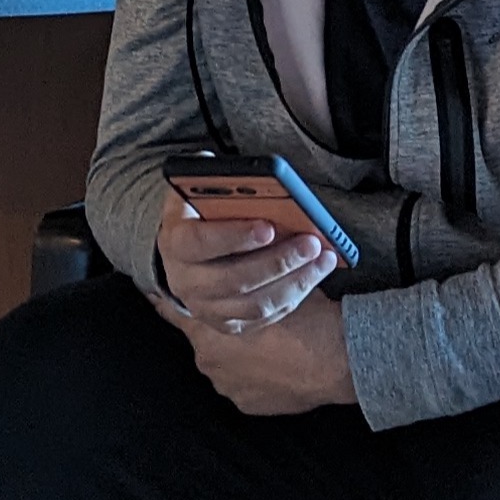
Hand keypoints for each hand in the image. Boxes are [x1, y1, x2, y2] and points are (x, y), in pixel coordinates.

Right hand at [155, 199, 338, 330]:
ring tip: (323, 257)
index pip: (200, 243)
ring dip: (295, 280)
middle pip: (234, 279)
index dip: (234, 236)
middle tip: (311, 242)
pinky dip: (296, 295)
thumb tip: (245, 175)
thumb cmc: (199, 215)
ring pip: (256, 303)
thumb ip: (214, 182)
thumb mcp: (197, 192)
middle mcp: (186, 282)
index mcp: (175, 243)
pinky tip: (316, 272)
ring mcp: (208, 308)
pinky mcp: (230, 324)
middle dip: (278, 261)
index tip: (269, 226)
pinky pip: (267, 316)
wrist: (186, 255)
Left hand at [168, 292, 357, 415]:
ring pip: (225, 364)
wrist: (335, 358)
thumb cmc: (304, 317)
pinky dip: (254, 375)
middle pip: (203, 339)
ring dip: (237, 354)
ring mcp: (227, 386)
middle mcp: (209, 360)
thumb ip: (247, 282)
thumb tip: (244, 268)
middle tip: (239, 319)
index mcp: (208, 329)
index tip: (152, 296)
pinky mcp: (247, 404)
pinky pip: (244, 385)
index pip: (172, 312)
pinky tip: (275, 363)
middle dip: (216, 330)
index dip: (164, 303)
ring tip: (266, 343)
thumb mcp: (272, 285)